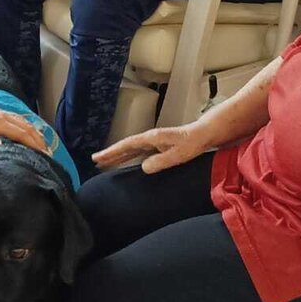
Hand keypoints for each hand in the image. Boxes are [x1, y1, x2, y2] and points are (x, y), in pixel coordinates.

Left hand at [0, 107, 48, 153]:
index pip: (20, 132)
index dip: (33, 144)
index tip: (43, 155)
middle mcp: (2, 115)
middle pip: (26, 127)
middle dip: (39, 141)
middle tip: (49, 155)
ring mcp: (2, 113)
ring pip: (25, 123)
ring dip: (37, 135)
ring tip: (46, 149)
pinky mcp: (0, 114)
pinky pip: (21, 121)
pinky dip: (31, 130)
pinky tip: (35, 137)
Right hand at [92, 122, 210, 172]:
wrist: (205, 133)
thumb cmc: (194, 142)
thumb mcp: (178, 154)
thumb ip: (161, 160)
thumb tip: (143, 167)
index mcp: (152, 138)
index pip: (127, 145)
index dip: (112, 152)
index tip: (98, 157)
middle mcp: (150, 139)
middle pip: (126, 147)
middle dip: (110, 153)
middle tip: (95, 160)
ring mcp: (154, 142)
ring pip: (131, 150)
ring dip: (118, 155)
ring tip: (105, 162)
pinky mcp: (159, 147)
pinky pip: (139, 153)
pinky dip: (129, 157)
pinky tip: (126, 163)